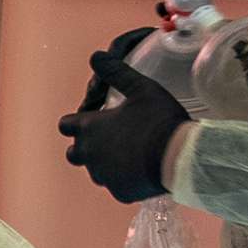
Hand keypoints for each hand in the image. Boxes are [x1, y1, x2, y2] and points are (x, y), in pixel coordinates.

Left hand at [60, 33, 186, 203]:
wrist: (180, 156)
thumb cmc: (159, 119)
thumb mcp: (141, 89)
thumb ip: (117, 72)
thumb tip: (95, 56)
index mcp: (90, 128)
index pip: (66, 125)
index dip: (77, 122)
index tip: (93, 119)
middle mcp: (89, 154)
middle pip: (75, 153)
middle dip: (86, 146)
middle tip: (111, 139)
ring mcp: (103, 176)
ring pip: (96, 171)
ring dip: (106, 163)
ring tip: (131, 154)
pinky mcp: (119, 192)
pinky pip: (116, 186)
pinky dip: (125, 179)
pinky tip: (143, 170)